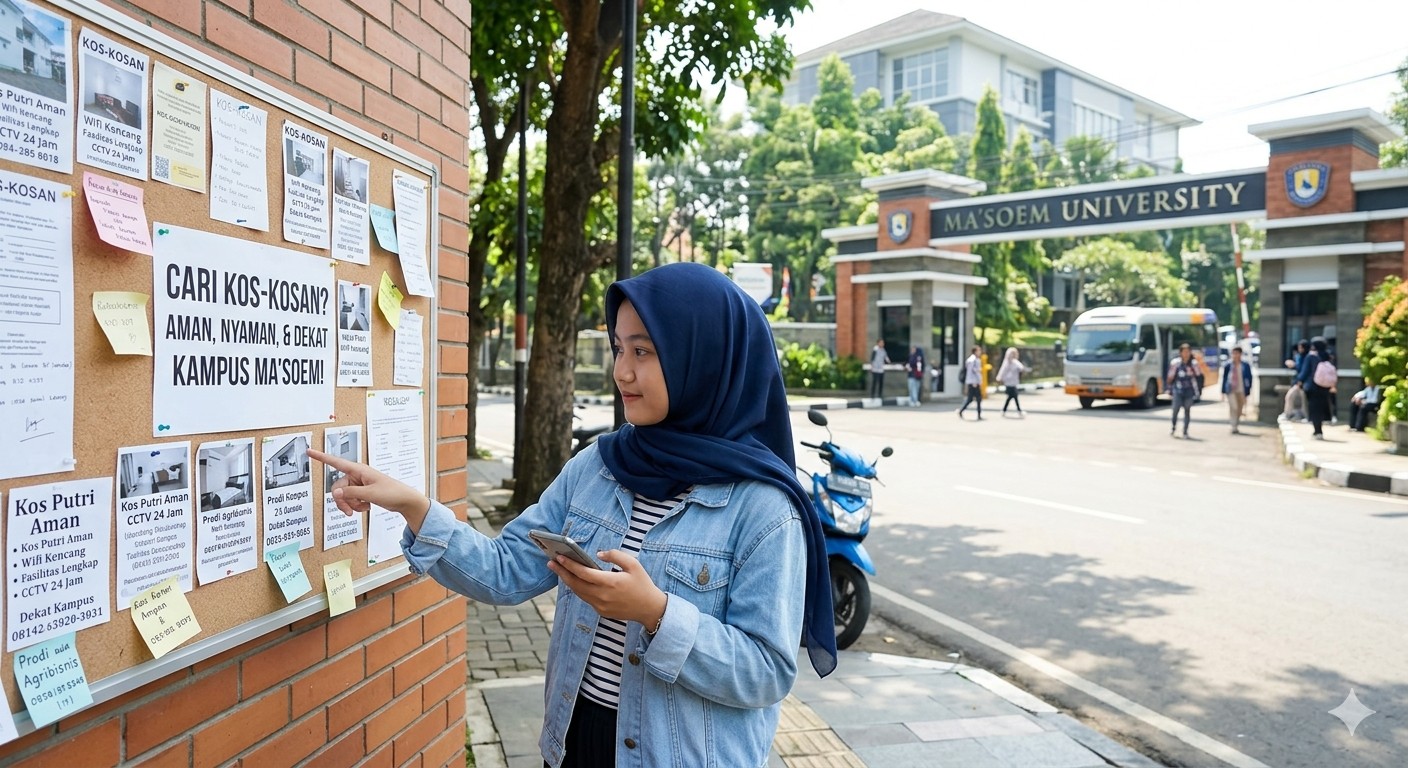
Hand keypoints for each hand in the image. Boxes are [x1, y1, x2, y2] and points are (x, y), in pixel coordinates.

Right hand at [306, 448, 430, 530]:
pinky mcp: (362, 492)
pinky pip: (352, 500)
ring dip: (351, 505)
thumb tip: (335, 494)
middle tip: (350, 511)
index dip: (321, 457)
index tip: (309, 451)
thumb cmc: (392, 492)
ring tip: (364, 508)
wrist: (404, 500)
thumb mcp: (370, 494)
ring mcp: (359, 484)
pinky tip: (367, 506)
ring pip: (344, 496)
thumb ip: (351, 494)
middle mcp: (357, 475)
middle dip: (343, 501)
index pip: (336, 462)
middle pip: (338, 488)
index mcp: (358, 470)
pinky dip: (357, 506)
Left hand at [548, 550, 667, 627]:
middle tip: (551, 562)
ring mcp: (601, 606)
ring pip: (578, 592)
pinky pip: (586, 598)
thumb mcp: (633, 564)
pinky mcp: (601, 611)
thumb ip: (615, 555)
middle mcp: (603, 596)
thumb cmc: (642, 584)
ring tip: (559, 570)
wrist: (650, 609)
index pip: (584, 573)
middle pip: (576, 584)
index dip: (570, 565)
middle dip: (562, 572)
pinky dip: (578, 589)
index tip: (559, 557)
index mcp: (611, 583)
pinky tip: (573, 580)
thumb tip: (598, 554)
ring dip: (567, 581)